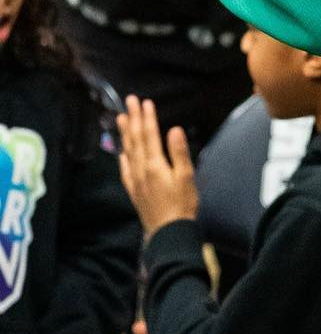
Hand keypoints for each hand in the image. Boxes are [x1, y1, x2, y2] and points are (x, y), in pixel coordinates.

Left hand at [117, 98, 198, 234]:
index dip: (147, 117)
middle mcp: (141, 169)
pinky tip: (121, 152)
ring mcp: (135, 180)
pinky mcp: (134, 190)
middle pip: (136, 140)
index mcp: (155, 164)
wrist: (168, 232)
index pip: (150, 135)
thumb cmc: (182, 203)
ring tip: (120, 118)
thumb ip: (179, 152)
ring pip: (128, 151)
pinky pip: (125, 169)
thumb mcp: (186, 176)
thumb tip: (173, 129)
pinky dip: (122, 157)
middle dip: (133, 119)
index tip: (145, 101)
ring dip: (125, 133)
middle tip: (129, 101)